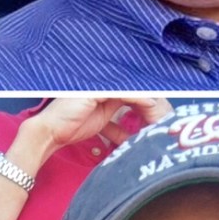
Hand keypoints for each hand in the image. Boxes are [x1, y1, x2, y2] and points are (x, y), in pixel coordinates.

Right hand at [18, 97, 171, 165]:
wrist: (51, 131)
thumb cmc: (72, 128)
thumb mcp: (102, 125)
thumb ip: (117, 122)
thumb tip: (134, 132)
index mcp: (104, 92)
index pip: (131, 92)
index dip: (147, 100)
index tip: (163, 110)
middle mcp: (102, 87)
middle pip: (133, 88)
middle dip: (151, 98)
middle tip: (167, 108)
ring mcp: (98, 87)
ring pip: (130, 89)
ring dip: (147, 98)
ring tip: (163, 106)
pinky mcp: (96, 91)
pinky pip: (122, 92)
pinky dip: (137, 98)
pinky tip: (150, 104)